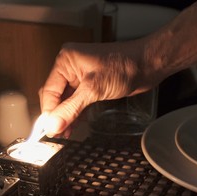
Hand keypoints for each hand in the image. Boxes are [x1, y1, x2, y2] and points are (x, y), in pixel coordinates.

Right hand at [39, 40, 156, 135]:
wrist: (147, 65)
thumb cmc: (124, 67)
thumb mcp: (94, 89)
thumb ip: (71, 108)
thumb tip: (53, 124)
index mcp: (66, 61)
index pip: (49, 90)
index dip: (49, 112)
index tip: (50, 129)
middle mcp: (71, 67)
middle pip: (56, 96)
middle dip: (57, 115)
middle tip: (57, 133)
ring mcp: (81, 76)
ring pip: (66, 100)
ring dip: (66, 116)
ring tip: (65, 133)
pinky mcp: (91, 84)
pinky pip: (77, 101)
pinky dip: (75, 113)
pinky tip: (74, 125)